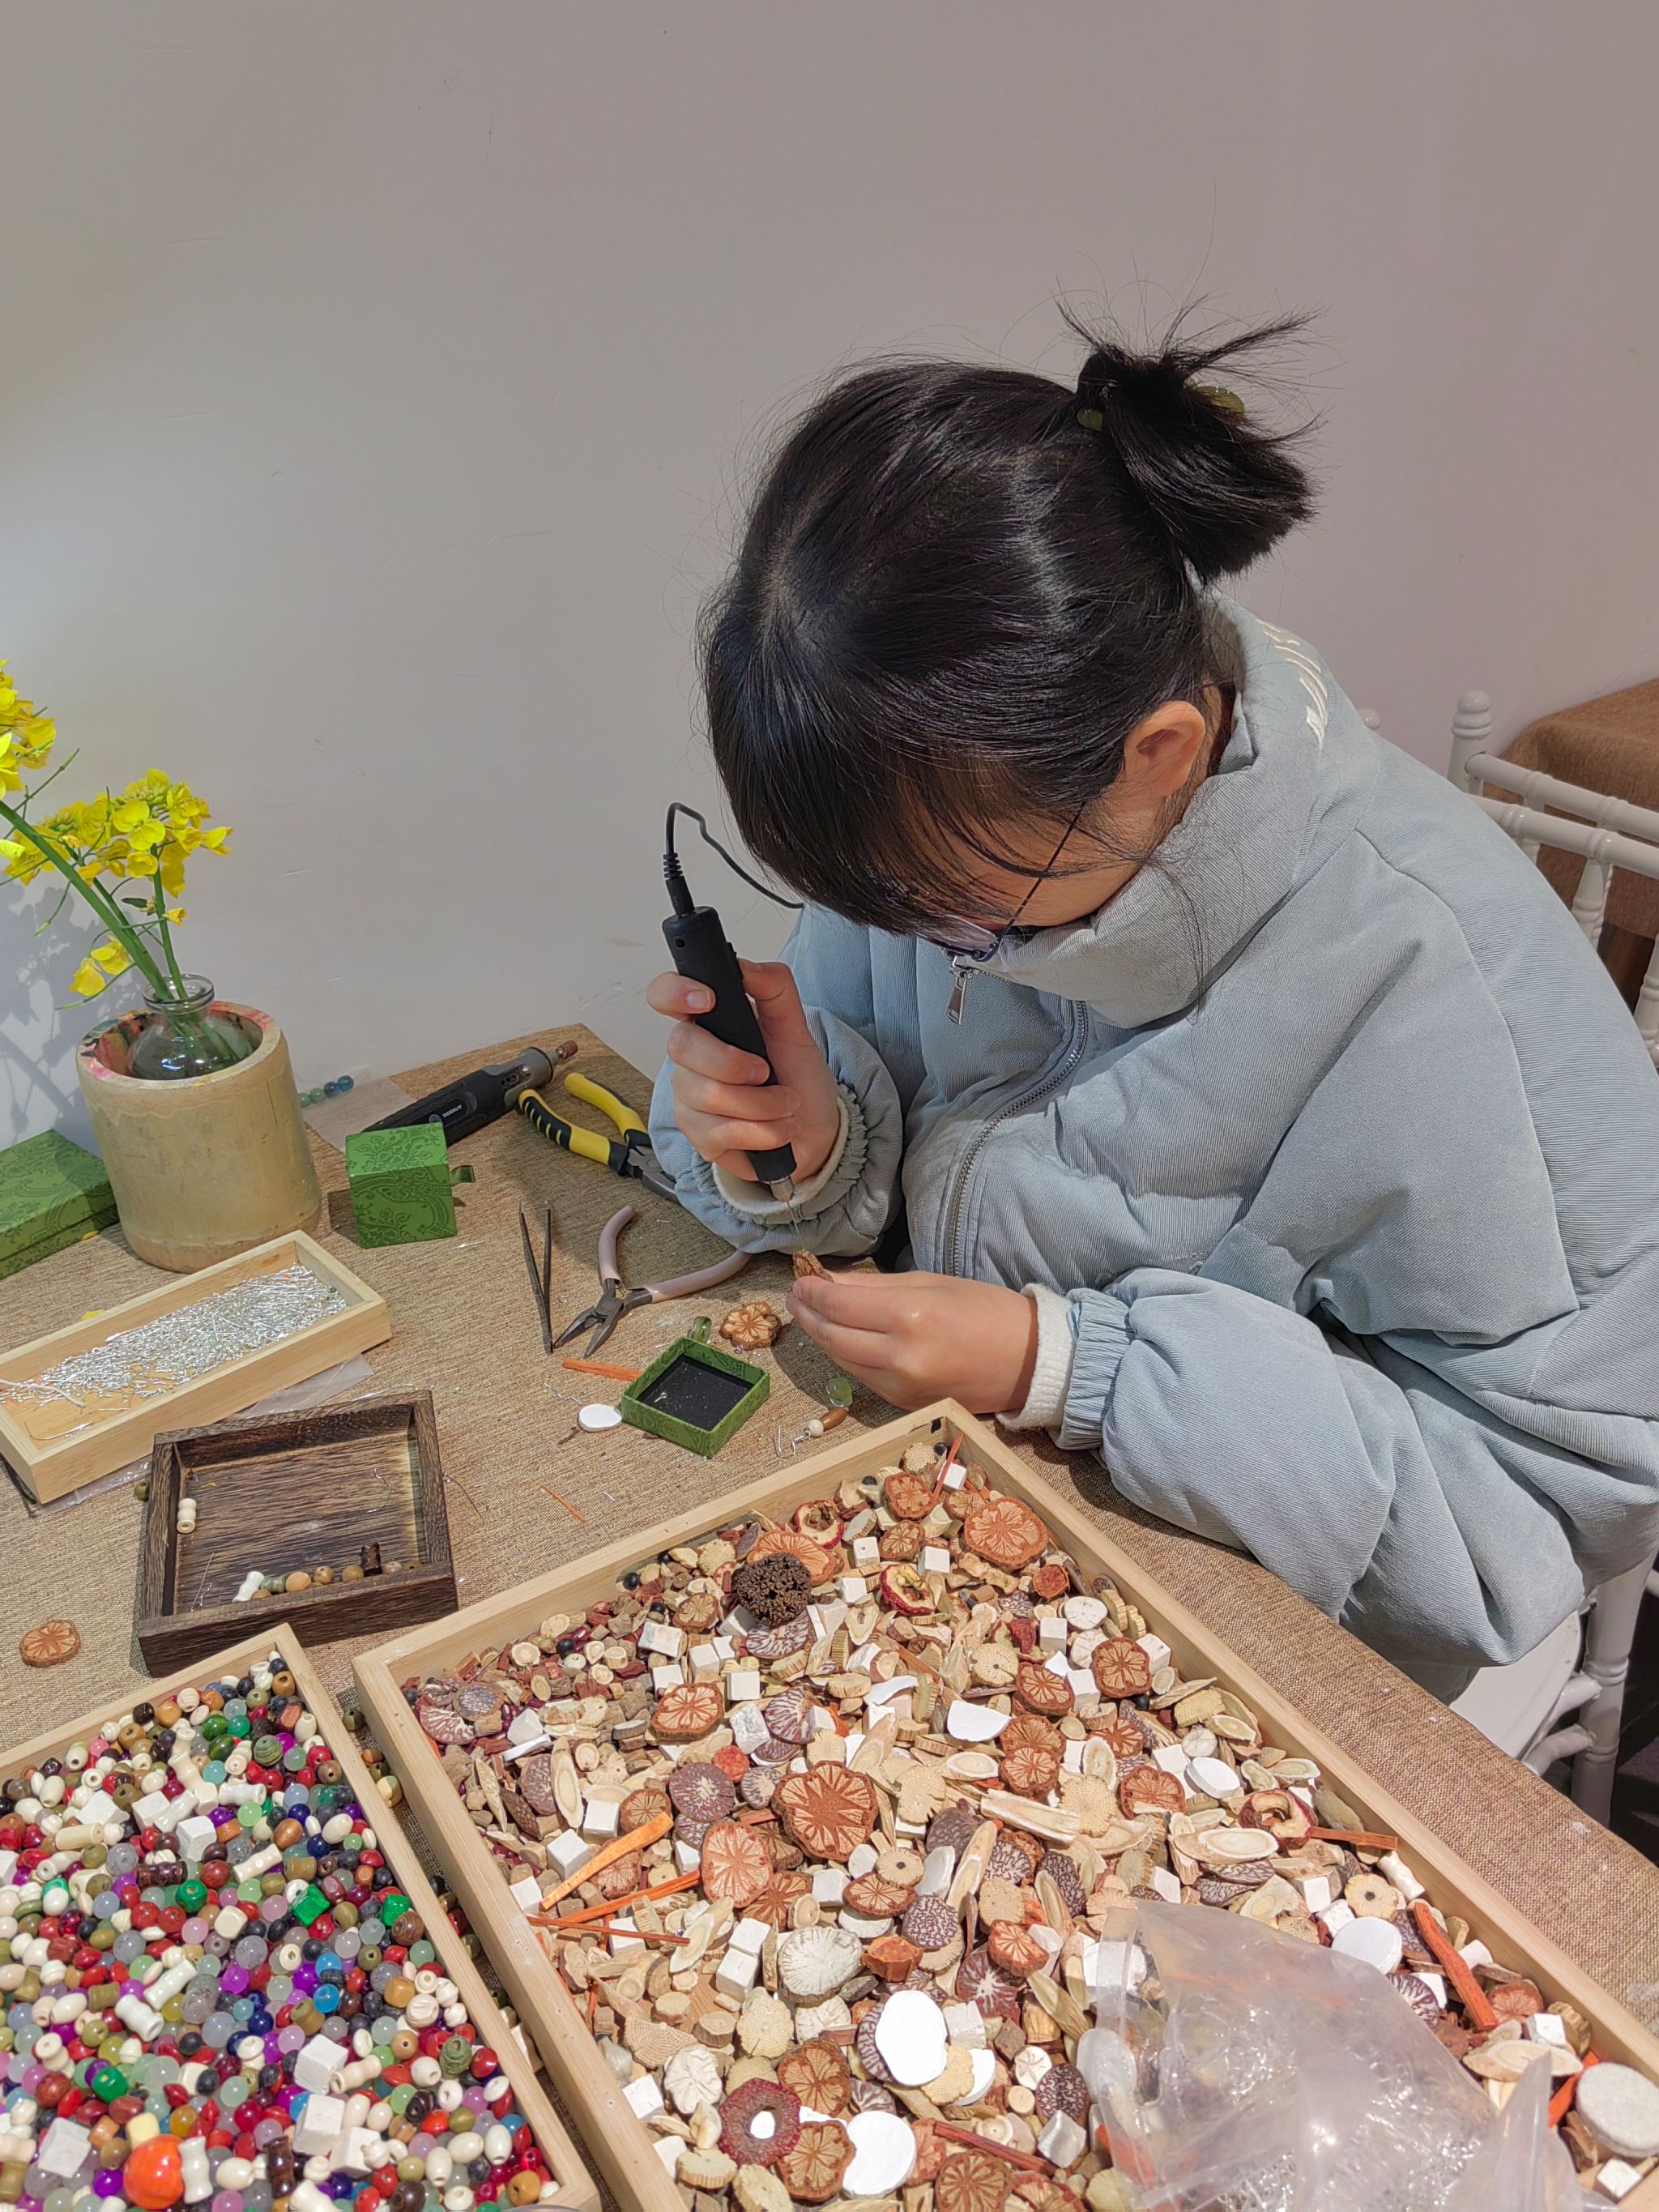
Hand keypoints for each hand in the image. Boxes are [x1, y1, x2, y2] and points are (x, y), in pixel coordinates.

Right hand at [647, 959, 841, 1185]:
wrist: (812, 1130)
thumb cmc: (796, 1078)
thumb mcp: (795, 1029)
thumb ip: (775, 989)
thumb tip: (746, 967)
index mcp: (708, 1024)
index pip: (665, 995)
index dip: (674, 992)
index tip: (707, 1000)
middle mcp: (690, 1058)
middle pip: (682, 1047)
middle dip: (734, 1063)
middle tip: (767, 1072)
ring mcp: (689, 1097)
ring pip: (708, 1095)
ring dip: (763, 1104)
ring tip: (786, 1105)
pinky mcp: (698, 1135)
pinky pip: (720, 1132)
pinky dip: (762, 1131)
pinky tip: (777, 1130)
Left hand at [788, 1270, 1038, 1416]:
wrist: (1029, 1362)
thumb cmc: (986, 1310)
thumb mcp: (932, 1283)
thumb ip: (876, 1285)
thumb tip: (829, 1283)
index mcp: (909, 1317)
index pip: (839, 1305)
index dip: (813, 1293)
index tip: (801, 1280)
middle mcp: (900, 1357)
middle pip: (833, 1337)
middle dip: (809, 1315)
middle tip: (797, 1298)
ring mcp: (901, 1387)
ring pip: (843, 1361)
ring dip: (822, 1337)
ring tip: (811, 1315)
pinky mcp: (905, 1405)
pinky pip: (863, 1378)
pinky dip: (846, 1357)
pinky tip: (840, 1339)